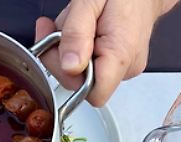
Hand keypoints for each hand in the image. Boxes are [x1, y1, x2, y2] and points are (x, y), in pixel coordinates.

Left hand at [35, 0, 172, 106]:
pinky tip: (81, 29)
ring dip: (68, 49)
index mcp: (120, 54)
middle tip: (54, 28)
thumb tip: (69, 67)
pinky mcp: (120, 63)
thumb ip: (77, 33)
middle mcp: (126, 67)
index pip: (93, 93)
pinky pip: (91, 64)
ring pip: (83, 73)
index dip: (68, 75)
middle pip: (82, 83)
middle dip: (61, 56)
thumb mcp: (89, 1)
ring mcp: (125, 67)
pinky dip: (79, 48)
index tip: (57, 48)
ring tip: (73, 21)